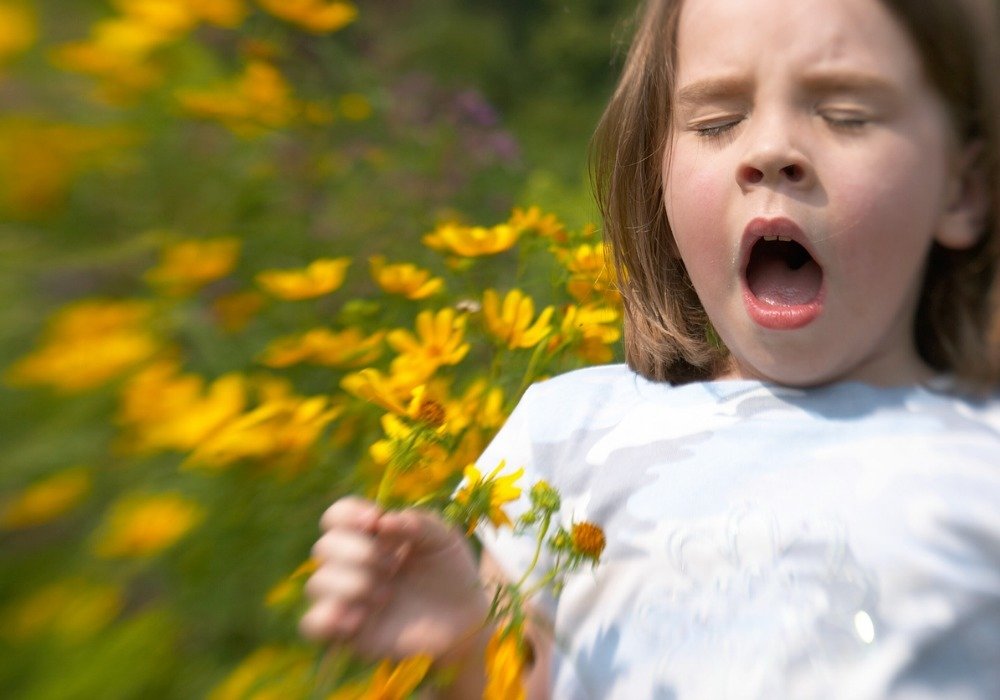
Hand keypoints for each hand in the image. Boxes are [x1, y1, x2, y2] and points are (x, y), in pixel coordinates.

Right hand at [300, 496, 491, 662]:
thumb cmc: (451, 571)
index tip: (375, 520)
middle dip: (358, 552)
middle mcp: (352, 564)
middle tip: (392, 565)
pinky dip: (329, 617)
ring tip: (387, 594)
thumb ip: (420, 522)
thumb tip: (384, 522)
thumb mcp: (444, 539)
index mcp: (371, 535)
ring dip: (352, 584)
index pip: (336, 516)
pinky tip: (360, 618)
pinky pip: (313, 623)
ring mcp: (347, 598)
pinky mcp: (347, 631)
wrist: (465, 618)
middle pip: (323, 547)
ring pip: (317, 583)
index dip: (347, 514)